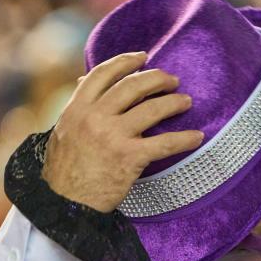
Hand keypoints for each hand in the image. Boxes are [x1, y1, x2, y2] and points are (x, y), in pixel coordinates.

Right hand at [41, 51, 203, 211]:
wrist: (64, 204)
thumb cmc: (63, 170)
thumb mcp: (63, 130)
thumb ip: (78, 106)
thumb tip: (83, 80)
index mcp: (77, 108)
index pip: (104, 73)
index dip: (126, 61)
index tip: (144, 56)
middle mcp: (95, 117)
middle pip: (133, 86)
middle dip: (157, 79)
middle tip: (172, 81)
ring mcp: (113, 136)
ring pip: (152, 108)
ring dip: (174, 102)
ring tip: (186, 101)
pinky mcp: (129, 157)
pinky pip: (164, 143)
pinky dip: (184, 139)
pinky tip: (197, 137)